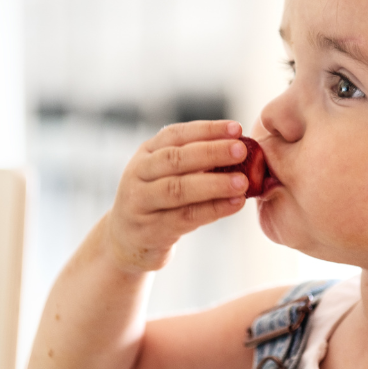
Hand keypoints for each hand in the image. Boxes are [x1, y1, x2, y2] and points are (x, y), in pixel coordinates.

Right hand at [105, 120, 249, 272]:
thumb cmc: (157, 202)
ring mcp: (140, 203)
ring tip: (242, 182)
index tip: (236, 128)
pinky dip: (212, 210)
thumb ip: (194, 162)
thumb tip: (239, 151)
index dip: (206, 130)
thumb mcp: (166, 175)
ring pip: (178, 189)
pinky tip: (235, 204)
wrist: (124, 240)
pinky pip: (184, 218)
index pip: (175, 135)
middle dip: (211, 152)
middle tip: (241, 151)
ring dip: (214, 184)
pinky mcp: (149, 231)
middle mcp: (138, 174)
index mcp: (146, 153)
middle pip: (175, 159)